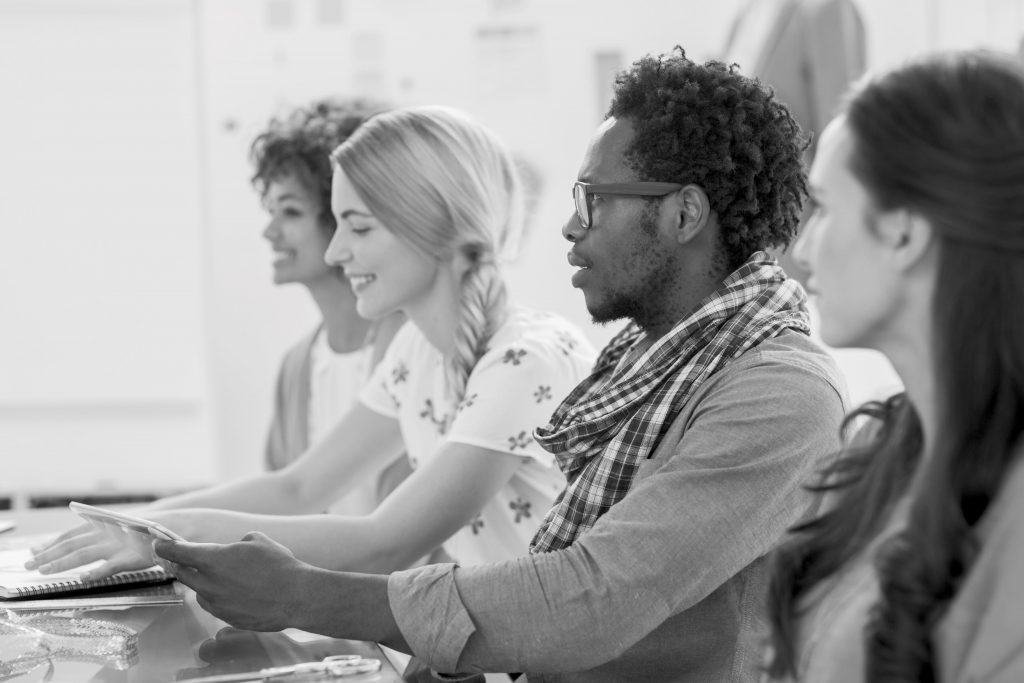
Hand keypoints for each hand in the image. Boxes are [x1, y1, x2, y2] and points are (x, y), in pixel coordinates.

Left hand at [26, 523, 151, 579]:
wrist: (176, 527)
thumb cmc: (143, 533)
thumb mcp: (116, 531)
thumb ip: (91, 538)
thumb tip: (65, 545)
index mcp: (103, 526)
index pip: (71, 535)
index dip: (51, 544)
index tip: (34, 553)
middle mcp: (108, 533)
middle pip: (72, 544)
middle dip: (49, 555)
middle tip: (30, 565)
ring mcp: (120, 545)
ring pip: (86, 554)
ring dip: (64, 563)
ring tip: (46, 571)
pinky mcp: (133, 558)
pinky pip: (112, 566)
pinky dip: (97, 572)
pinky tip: (83, 578)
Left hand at [154, 532, 310, 631]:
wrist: (294, 596)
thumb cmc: (278, 565)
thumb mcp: (257, 540)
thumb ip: (238, 544)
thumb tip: (236, 549)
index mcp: (213, 559)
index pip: (179, 552)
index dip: (166, 548)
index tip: (159, 546)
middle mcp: (208, 583)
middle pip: (183, 574)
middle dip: (182, 566)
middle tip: (184, 560)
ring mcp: (216, 603)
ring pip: (200, 592)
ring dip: (204, 584)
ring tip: (224, 578)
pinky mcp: (227, 618)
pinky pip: (215, 605)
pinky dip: (220, 598)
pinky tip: (238, 593)